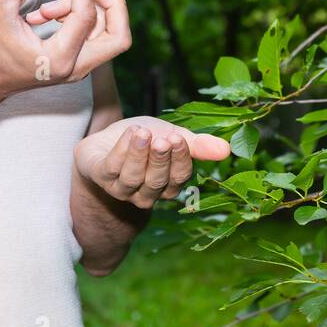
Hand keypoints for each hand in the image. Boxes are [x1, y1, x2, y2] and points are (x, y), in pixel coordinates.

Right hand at [0, 0, 130, 99]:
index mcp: (58, 59)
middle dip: (110, 2)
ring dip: (81, 8)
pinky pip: (92, 34)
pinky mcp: (75, 62)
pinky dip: (76, 17)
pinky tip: (44, 15)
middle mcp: (75, 68)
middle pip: (119, 35)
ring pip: (105, 31)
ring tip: (43, 9)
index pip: (85, 14)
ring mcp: (78, 68)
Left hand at [74, 116, 230, 209]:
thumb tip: (227, 149)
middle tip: (164, 139)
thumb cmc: (146, 140)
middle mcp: (145, 192)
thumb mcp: (172, 136)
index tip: (180, 139)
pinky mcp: (99, 176)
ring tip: (143, 133)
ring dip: (139, 155)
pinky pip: (111, 168)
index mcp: (167, 184)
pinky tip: (131, 133)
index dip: (180, 160)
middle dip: (161, 160)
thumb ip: (196, 145)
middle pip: (157, 181)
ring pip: (133, 178)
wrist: (109, 138)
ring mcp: (121, 188)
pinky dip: (122, 150)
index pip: (178, 178)